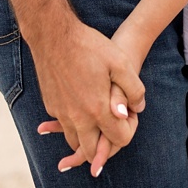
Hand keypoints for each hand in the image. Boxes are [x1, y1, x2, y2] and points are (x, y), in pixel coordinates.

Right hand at [27, 17, 145, 173]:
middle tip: (114, 131)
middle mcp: (76, 117)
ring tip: (100, 127)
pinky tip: (82, 113)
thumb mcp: (121, 63)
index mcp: (96, 109)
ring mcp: (60, 113)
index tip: (131, 115)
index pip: (118, 139)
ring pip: (74, 141)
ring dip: (87, 140)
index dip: (129, 130)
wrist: (54, 37)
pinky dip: (73, 127)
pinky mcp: (51, 105)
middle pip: (91, 150)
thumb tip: (136, 109)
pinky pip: (64, 126)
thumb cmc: (90, 47)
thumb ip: (132, 89)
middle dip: (105, 147)